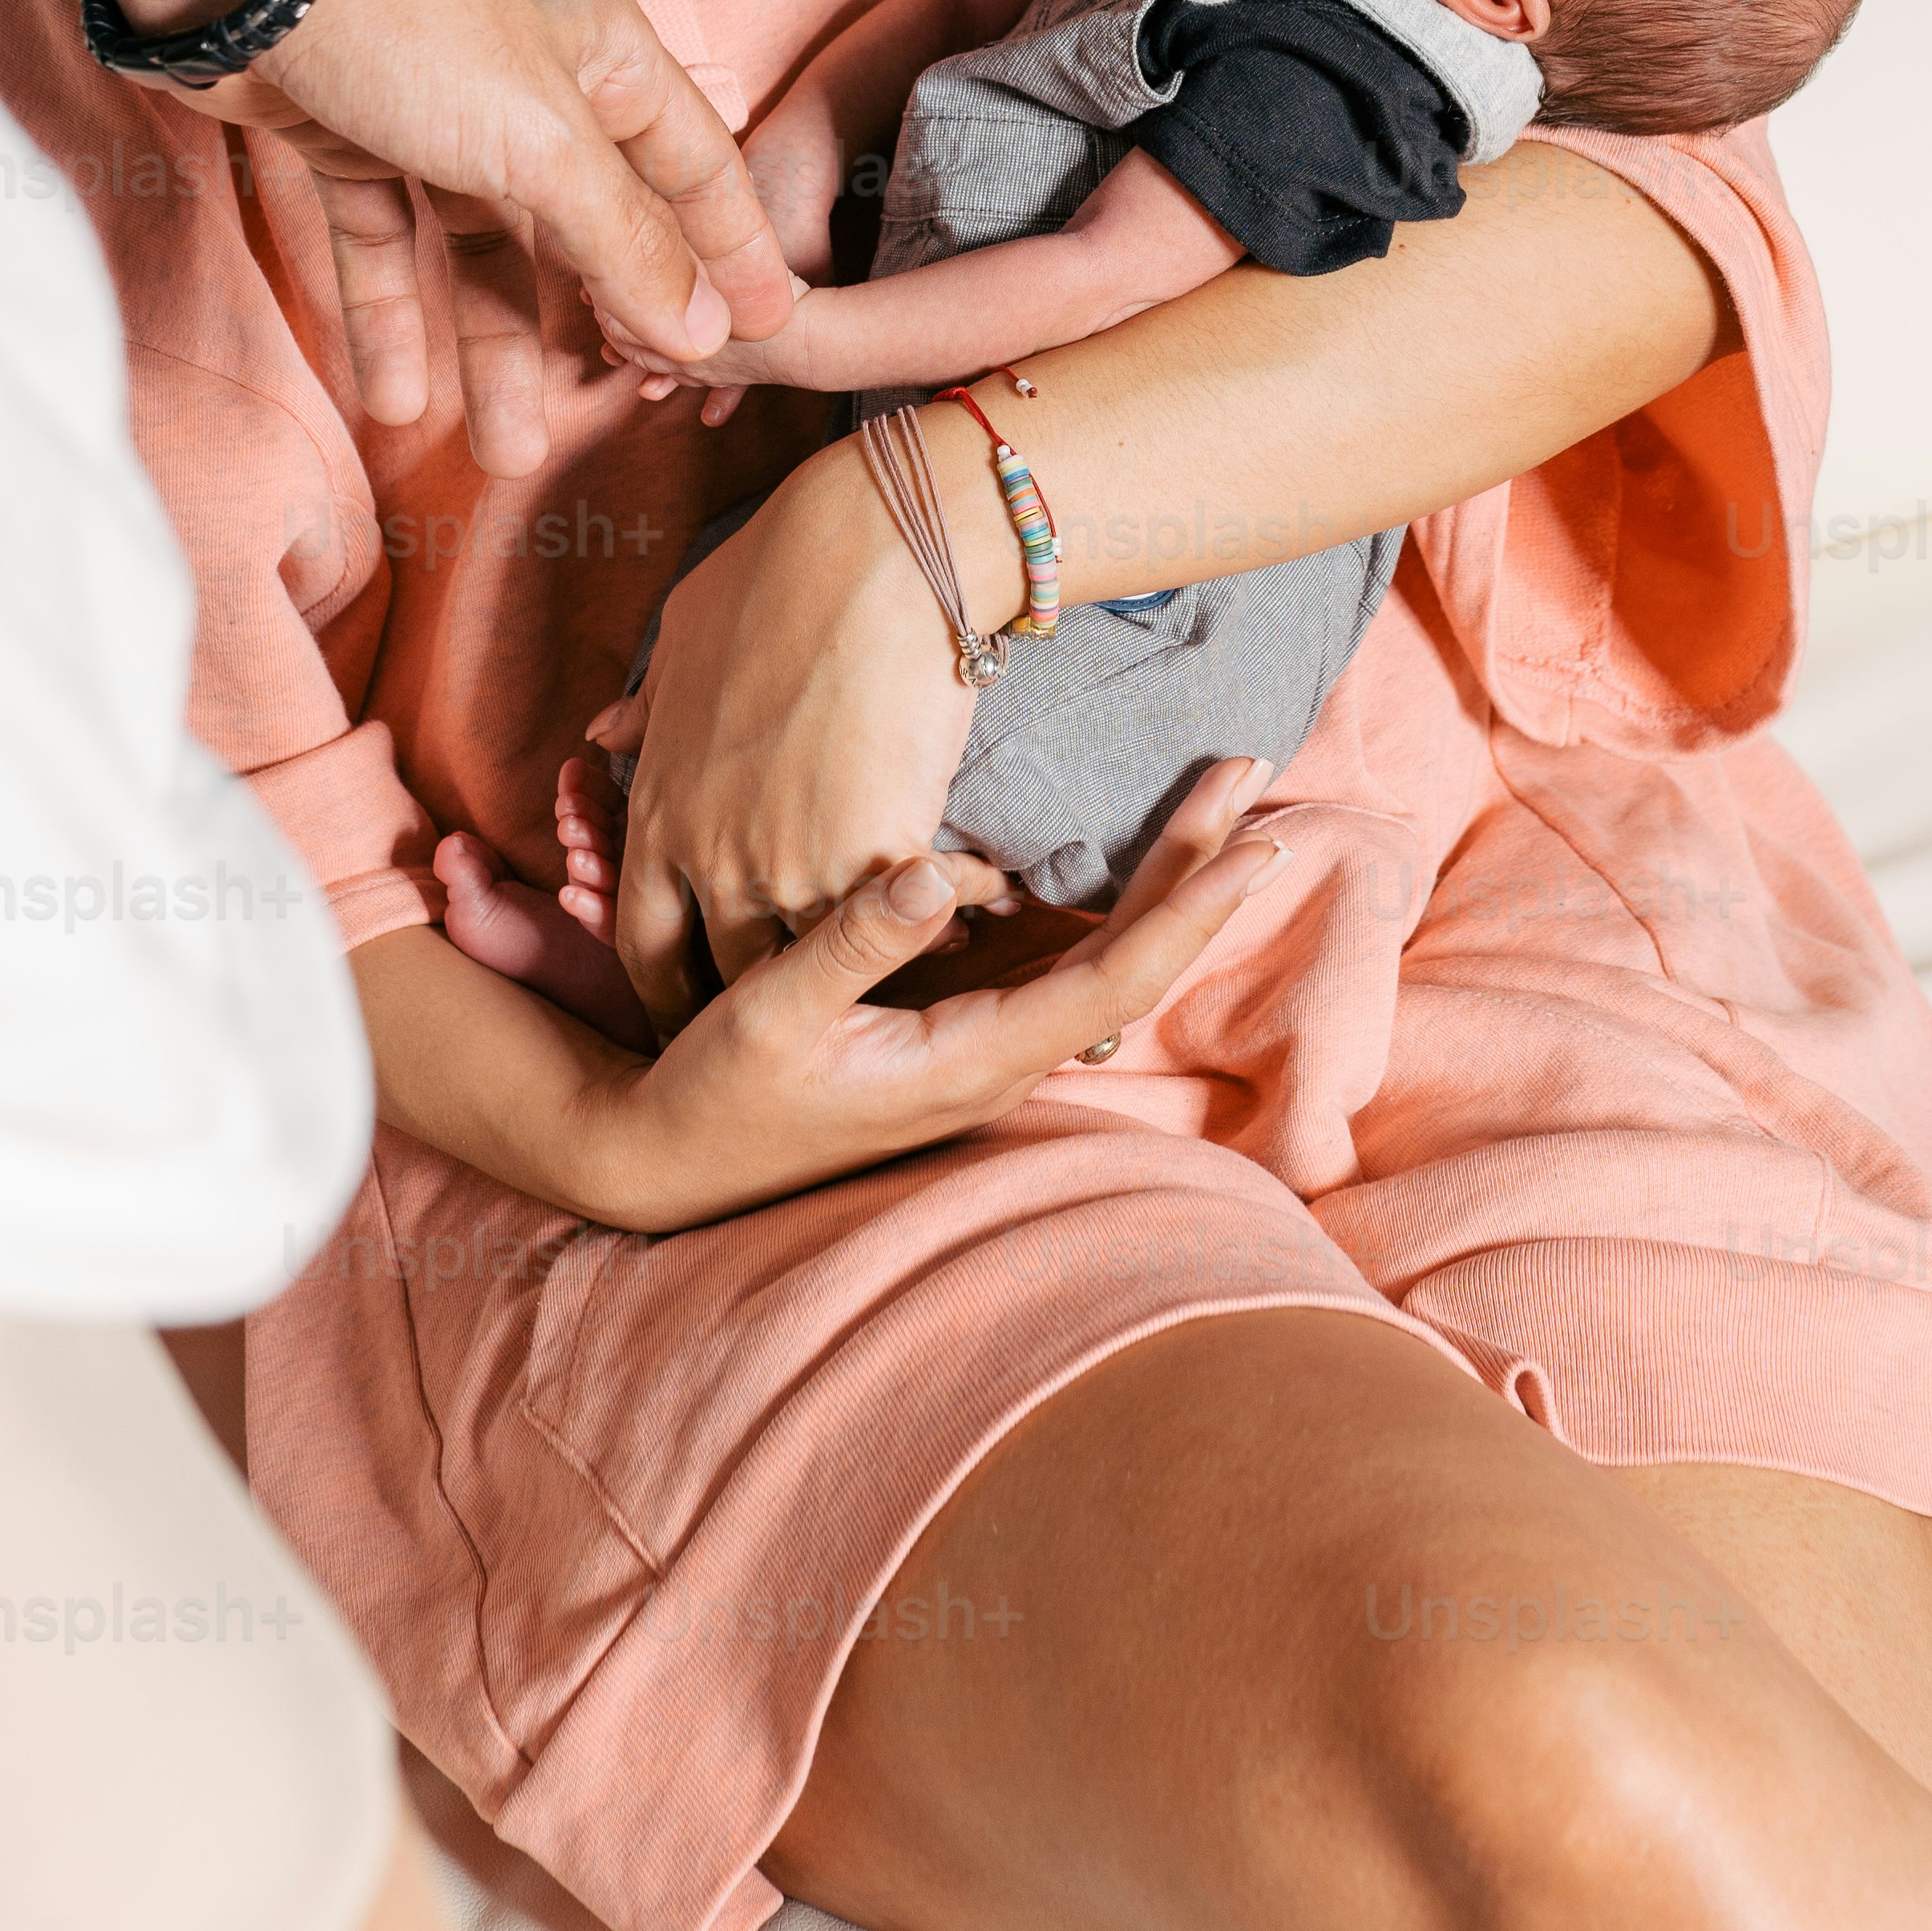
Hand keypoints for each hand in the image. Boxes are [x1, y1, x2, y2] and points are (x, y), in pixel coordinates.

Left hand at [115, 0, 795, 465]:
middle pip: (592, 220)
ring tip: (504, 457)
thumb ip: (626, 242)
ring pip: (485, 249)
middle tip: (633, 403)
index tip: (775, 327)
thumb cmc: (410, 23)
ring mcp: (439, 110)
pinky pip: (387, 242)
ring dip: (492, 350)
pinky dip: (391, 317)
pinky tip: (397, 398)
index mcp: (607, 56)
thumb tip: (709, 327)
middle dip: (607, 320)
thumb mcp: (543, 142)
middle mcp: (533, 80)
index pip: (696, 168)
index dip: (735, 251)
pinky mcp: (351, 134)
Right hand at [586, 788, 1288, 1232]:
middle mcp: (999, 1055)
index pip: (1114, 980)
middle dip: (1199, 864)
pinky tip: (1129, 846)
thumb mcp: (769, 1015)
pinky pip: (1054, 950)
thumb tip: (937, 872)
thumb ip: (853, 944)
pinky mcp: (955, 1020)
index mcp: (972, 1061)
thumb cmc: (719, 1095)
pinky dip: (1102, 890)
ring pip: (1101, 947)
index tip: (1257, 844)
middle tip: (1252, 771)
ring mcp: (983, 1039)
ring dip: (1163, 871)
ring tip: (1218, 789)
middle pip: (1130, 954)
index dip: (1190, 910)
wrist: (674, 1159)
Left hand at [601, 436, 1009, 1028]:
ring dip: (861, 965)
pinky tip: (976, 909)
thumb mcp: (684, 637)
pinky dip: (937, 919)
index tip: (697, 1001)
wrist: (875, 550)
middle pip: (725, 974)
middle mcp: (712, 857)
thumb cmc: (778, 574)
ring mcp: (791, 870)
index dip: (668, 980)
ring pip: (816, 966)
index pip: (640, 937)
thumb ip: (648, 707)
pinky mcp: (872, 868)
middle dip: (760, 998)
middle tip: (803, 1011)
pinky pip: (901, 928)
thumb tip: (603, 734)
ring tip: (908, 963)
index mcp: (659, 809)